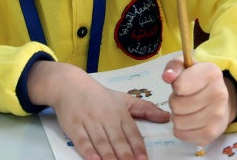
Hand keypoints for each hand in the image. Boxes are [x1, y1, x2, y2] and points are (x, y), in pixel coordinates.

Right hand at [28, 61, 168, 159]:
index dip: (138, 148)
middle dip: (126, 156)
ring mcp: (89, 121)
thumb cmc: (98, 95)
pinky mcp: (74, 125)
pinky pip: (82, 140)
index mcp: (120, 112)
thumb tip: (166, 117)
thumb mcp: (123, 99)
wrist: (70, 84)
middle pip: (118, 140)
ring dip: (109, 156)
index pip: (132, 133)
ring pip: (101, 142)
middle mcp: (106, 117)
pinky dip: (88, 151)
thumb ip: (145, 109)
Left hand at [162, 59, 235, 148]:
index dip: (176, 86)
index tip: (183, 84)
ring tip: (186, 110)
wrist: (219, 100)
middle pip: (177, 105)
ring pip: (178, 121)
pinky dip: (181, 129)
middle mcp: (219, 94)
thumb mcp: (185, 66)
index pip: (179, 86)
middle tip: (184, 99)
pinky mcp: (213, 134)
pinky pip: (182, 134)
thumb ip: (174, 67)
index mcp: (212, 73)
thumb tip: (167, 76)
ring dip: (177, 116)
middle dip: (175, 101)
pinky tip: (189, 122)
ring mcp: (218, 116)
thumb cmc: (197, 81)